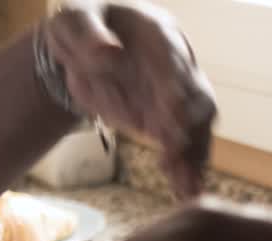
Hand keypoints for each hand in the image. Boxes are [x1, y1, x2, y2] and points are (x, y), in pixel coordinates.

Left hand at [42, 1, 215, 196]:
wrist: (86, 47)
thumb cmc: (81, 27)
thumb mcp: (73, 20)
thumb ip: (88, 34)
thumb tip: (108, 54)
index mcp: (159, 35)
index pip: (174, 64)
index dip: (176, 91)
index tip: (174, 117)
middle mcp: (179, 66)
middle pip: (198, 99)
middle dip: (191, 130)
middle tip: (175, 154)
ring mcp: (177, 96)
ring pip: (198, 128)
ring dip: (194, 156)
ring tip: (187, 185)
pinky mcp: (170, 121)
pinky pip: (186, 146)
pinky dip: (186, 168)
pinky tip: (184, 189)